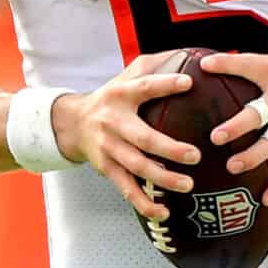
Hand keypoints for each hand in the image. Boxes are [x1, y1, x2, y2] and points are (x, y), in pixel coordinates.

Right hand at [52, 55, 201, 223]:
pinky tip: (163, 213)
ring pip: (136, 167)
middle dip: (168, 148)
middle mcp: (112, 122)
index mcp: (120, 95)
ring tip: (187, 185)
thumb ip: (155, 65)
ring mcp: (108, 148)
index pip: (144, 87)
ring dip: (161, 178)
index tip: (189, 82)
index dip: (165, 84)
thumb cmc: (112, 97)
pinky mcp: (107, 169)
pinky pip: (126, 189)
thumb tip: (192, 54)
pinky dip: (144, 204)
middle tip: (195, 155)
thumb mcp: (127, 76)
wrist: (73, 122)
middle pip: (142, 137)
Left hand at [203, 52, 267, 205]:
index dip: (226, 64)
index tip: (205, 66)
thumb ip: (240, 64)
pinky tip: (265, 198)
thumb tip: (202, 64)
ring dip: (253, 156)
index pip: (248, 66)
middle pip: (260, 113)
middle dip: (238, 126)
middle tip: (216, 137)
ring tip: (232, 166)